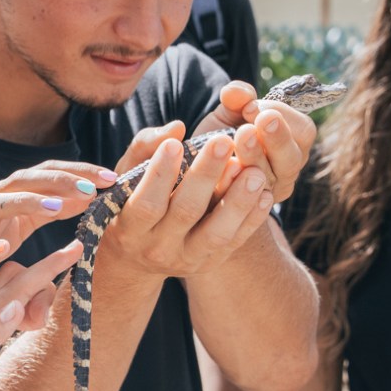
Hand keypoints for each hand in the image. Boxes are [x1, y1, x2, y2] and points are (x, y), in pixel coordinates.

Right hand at [0, 161, 112, 310]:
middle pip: (28, 180)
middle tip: (96, 187)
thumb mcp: (18, 224)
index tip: (114, 178)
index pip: (49, 175)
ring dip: (28, 203)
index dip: (81, 173)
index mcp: (10, 196)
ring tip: (57, 207)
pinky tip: (2, 249)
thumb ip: (49, 209)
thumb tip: (88, 196)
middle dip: (63, 181)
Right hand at [99, 130, 275, 280]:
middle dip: (206, 176)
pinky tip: (265, 192)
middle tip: (223, 141)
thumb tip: (177, 128)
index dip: (161, 174)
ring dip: (237, 201)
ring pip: (216, 233)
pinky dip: (252, 218)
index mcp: (131, 229)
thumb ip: (144, 149)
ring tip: (254, 171)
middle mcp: (157, 249)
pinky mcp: (211, 262)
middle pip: (185, 212)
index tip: (176, 143)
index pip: (147, 203)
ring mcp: (187, 260)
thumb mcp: (125, 177)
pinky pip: (235, 242)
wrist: (138, 256)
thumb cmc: (129, 202)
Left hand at [201, 81, 315, 203]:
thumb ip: (236, 98)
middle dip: (275, 138)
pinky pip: (243, 200)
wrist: (197, 170)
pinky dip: (231, 183)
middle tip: (256, 122)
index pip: (302, 130)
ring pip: (269, 178)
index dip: (281, 115)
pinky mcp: (244, 212)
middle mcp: (285, 171)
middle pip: (292, 158)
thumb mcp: (228, 113)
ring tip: (238, 138)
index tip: (251, 106)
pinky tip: (222, 169)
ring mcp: (267, 194)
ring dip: (255, 157)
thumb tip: (235, 92)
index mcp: (292, 143)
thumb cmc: (221, 136)